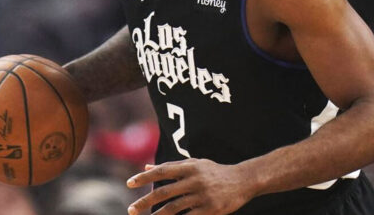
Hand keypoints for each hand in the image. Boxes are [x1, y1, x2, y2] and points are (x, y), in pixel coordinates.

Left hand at [126, 159, 253, 214]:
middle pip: (164, 192)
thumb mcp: (195, 163)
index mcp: (189, 167)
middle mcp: (195, 180)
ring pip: (174, 208)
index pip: (162, 171)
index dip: (144, 177)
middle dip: (145, 201)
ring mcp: (202, 195)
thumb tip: (146, 166)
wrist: (243, 181)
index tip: (130, 183)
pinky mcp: (210, 209)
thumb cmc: (215, 172)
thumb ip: (171, 166)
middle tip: (131, 209)